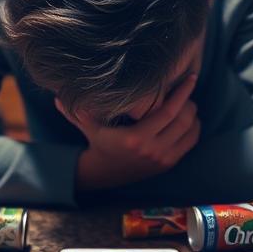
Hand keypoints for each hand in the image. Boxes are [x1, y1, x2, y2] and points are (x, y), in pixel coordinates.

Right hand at [62, 75, 200, 189]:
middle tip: (187, 88)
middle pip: (184, 120)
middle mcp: (153, 150)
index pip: (169, 111)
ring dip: (193, 115)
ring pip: (190, 132)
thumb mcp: (88, 126)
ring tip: (187, 101)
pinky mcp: (169, 164)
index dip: (182, 93)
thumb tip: (58, 95)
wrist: (105, 173)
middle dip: (189, 101)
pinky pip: (190, 143)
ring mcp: (163, 159)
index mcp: (136, 138)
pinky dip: (194, 129)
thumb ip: (77, 111)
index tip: (191, 78)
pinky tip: (189, 118)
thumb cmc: (98, 143)